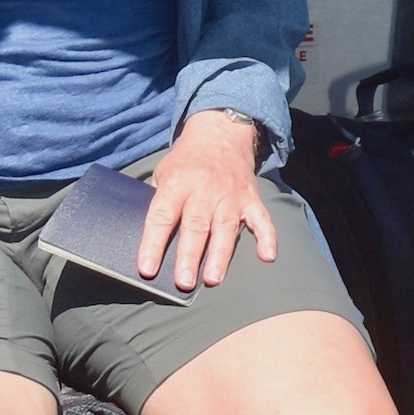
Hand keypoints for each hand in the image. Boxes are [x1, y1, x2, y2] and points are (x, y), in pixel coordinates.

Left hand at [137, 111, 277, 290]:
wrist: (220, 132)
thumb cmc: (186, 161)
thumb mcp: (164, 171)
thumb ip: (159, 200)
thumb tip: (150, 238)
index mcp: (177, 183)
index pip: (162, 216)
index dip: (153, 244)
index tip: (147, 269)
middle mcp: (204, 189)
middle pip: (195, 226)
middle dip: (189, 256)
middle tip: (183, 282)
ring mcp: (230, 194)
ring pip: (225, 227)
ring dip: (219, 254)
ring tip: (213, 278)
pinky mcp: (251, 198)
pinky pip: (261, 219)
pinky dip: (267, 237)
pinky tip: (267, 256)